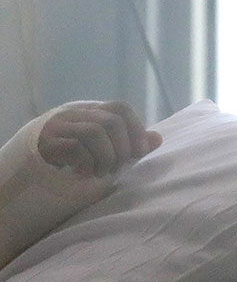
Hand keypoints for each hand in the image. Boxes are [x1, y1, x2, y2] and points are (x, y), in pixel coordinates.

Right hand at [37, 101, 161, 178]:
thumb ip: (130, 142)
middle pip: (110, 122)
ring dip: (104, 158)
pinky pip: (73, 147)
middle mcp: (76, 114)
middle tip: (117, 167)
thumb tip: (157, 138)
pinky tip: (84, 173)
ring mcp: (59, 126)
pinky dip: (86, 163)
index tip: (138, 153)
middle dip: (121, 149)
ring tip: (101, 172)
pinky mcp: (46, 143)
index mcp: (93, 111)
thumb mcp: (106, 147)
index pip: (120, 108)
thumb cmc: (77, 153)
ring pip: (93, 132)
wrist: (33, 160)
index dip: (136, 129)